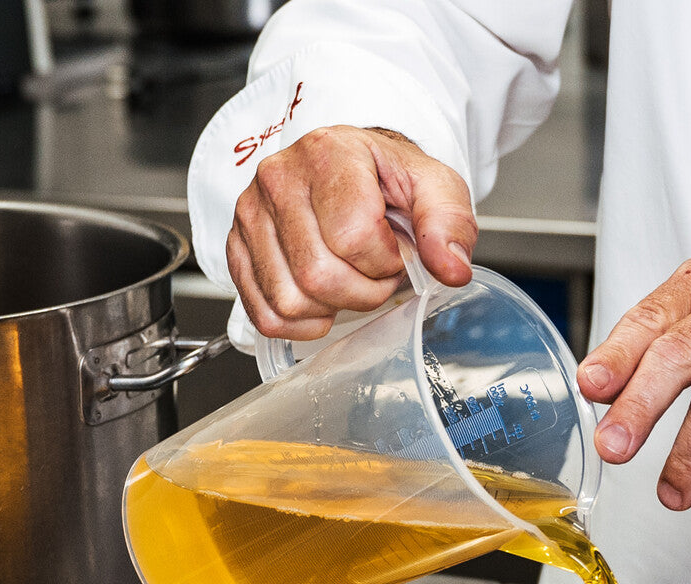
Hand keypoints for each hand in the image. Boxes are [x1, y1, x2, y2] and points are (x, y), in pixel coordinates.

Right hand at [227, 125, 477, 339]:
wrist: (354, 168)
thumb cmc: (389, 179)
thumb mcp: (435, 187)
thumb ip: (448, 224)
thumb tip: (451, 269)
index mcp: (329, 153)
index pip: (353, 236)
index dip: (386, 261)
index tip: (396, 251)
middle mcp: (279, 179)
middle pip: (318, 275)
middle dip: (363, 291)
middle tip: (377, 272)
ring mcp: (251, 214)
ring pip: (289, 300)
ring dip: (332, 307)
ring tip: (350, 278)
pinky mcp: (238, 247)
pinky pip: (263, 314)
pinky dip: (300, 323)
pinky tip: (323, 300)